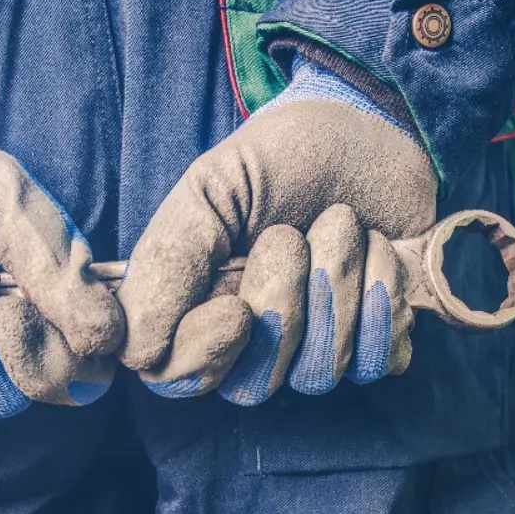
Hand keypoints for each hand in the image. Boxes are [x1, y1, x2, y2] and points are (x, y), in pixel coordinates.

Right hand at [118, 59, 434, 404]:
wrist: (372, 127)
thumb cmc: (284, 157)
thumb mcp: (212, 188)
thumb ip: (167, 260)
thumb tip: (131, 349)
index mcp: (197, 305)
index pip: (175, 377)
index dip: (204, 356)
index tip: (237, 309)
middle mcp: (252, 342)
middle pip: (251, 386)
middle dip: (282, 309)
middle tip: (291, 236)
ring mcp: (316, 348)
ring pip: (318, 376)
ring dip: (337, 288)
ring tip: (343, 224)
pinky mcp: (376, 342)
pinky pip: (378, 363)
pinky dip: (384, 300)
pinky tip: (380, 251)